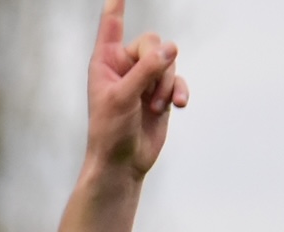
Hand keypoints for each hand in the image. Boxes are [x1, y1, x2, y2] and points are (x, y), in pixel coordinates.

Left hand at [86, 0, 187, 180]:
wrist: (122, 163)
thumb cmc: (110, 132)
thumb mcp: (123, 98)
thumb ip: (147, 70)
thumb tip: (172, 48)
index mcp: (105, 62)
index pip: (111, 26)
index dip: (115, 7)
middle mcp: (125, 66)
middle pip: (152, 42)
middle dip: (157, 64)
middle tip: (151, 92)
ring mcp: (144, 80)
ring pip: (169, 62)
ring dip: (166, 84)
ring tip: (156, 107)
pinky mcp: (160, 94)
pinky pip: (177, 80)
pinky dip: (178, 91)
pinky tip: (177, 105)